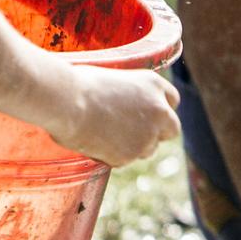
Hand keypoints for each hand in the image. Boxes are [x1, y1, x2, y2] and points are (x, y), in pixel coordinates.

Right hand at [50, 65, 180, 166]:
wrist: (68, 102)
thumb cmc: (80, 84)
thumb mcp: (114, 80)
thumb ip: (129, 95)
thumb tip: (125, 107)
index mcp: (154, 85)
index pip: (172, 100)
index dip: (159, 109)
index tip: (148, 114)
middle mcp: (158, 110)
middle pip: (171, 129)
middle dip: (157, 133)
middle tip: (135, 134)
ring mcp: (147, 135)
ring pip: (149, 149)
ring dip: (134, 146)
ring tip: (105, 134)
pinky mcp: (130, 155)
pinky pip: (125, 159)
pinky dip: (112, 155)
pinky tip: (94, 142)